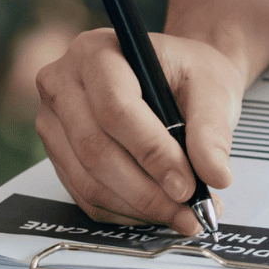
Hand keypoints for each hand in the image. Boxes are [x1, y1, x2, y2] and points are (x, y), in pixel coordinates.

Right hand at [34, 29, 244, 234]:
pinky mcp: (58, 155)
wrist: (179, 77)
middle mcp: (63, 85)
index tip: (187, 186)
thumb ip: (213, 129)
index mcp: (96, 52)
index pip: (116, 109)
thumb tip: (215, 175)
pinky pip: (85, 195)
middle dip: (146, 190)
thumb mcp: (214, 88)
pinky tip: (159, 211)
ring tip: (183, 216)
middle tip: (189, 212)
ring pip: (87, 180)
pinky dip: (125, 211)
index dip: (152, 153)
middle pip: (95, 149)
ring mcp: (53, 122)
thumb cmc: (192, 75)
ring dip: (138, 207)